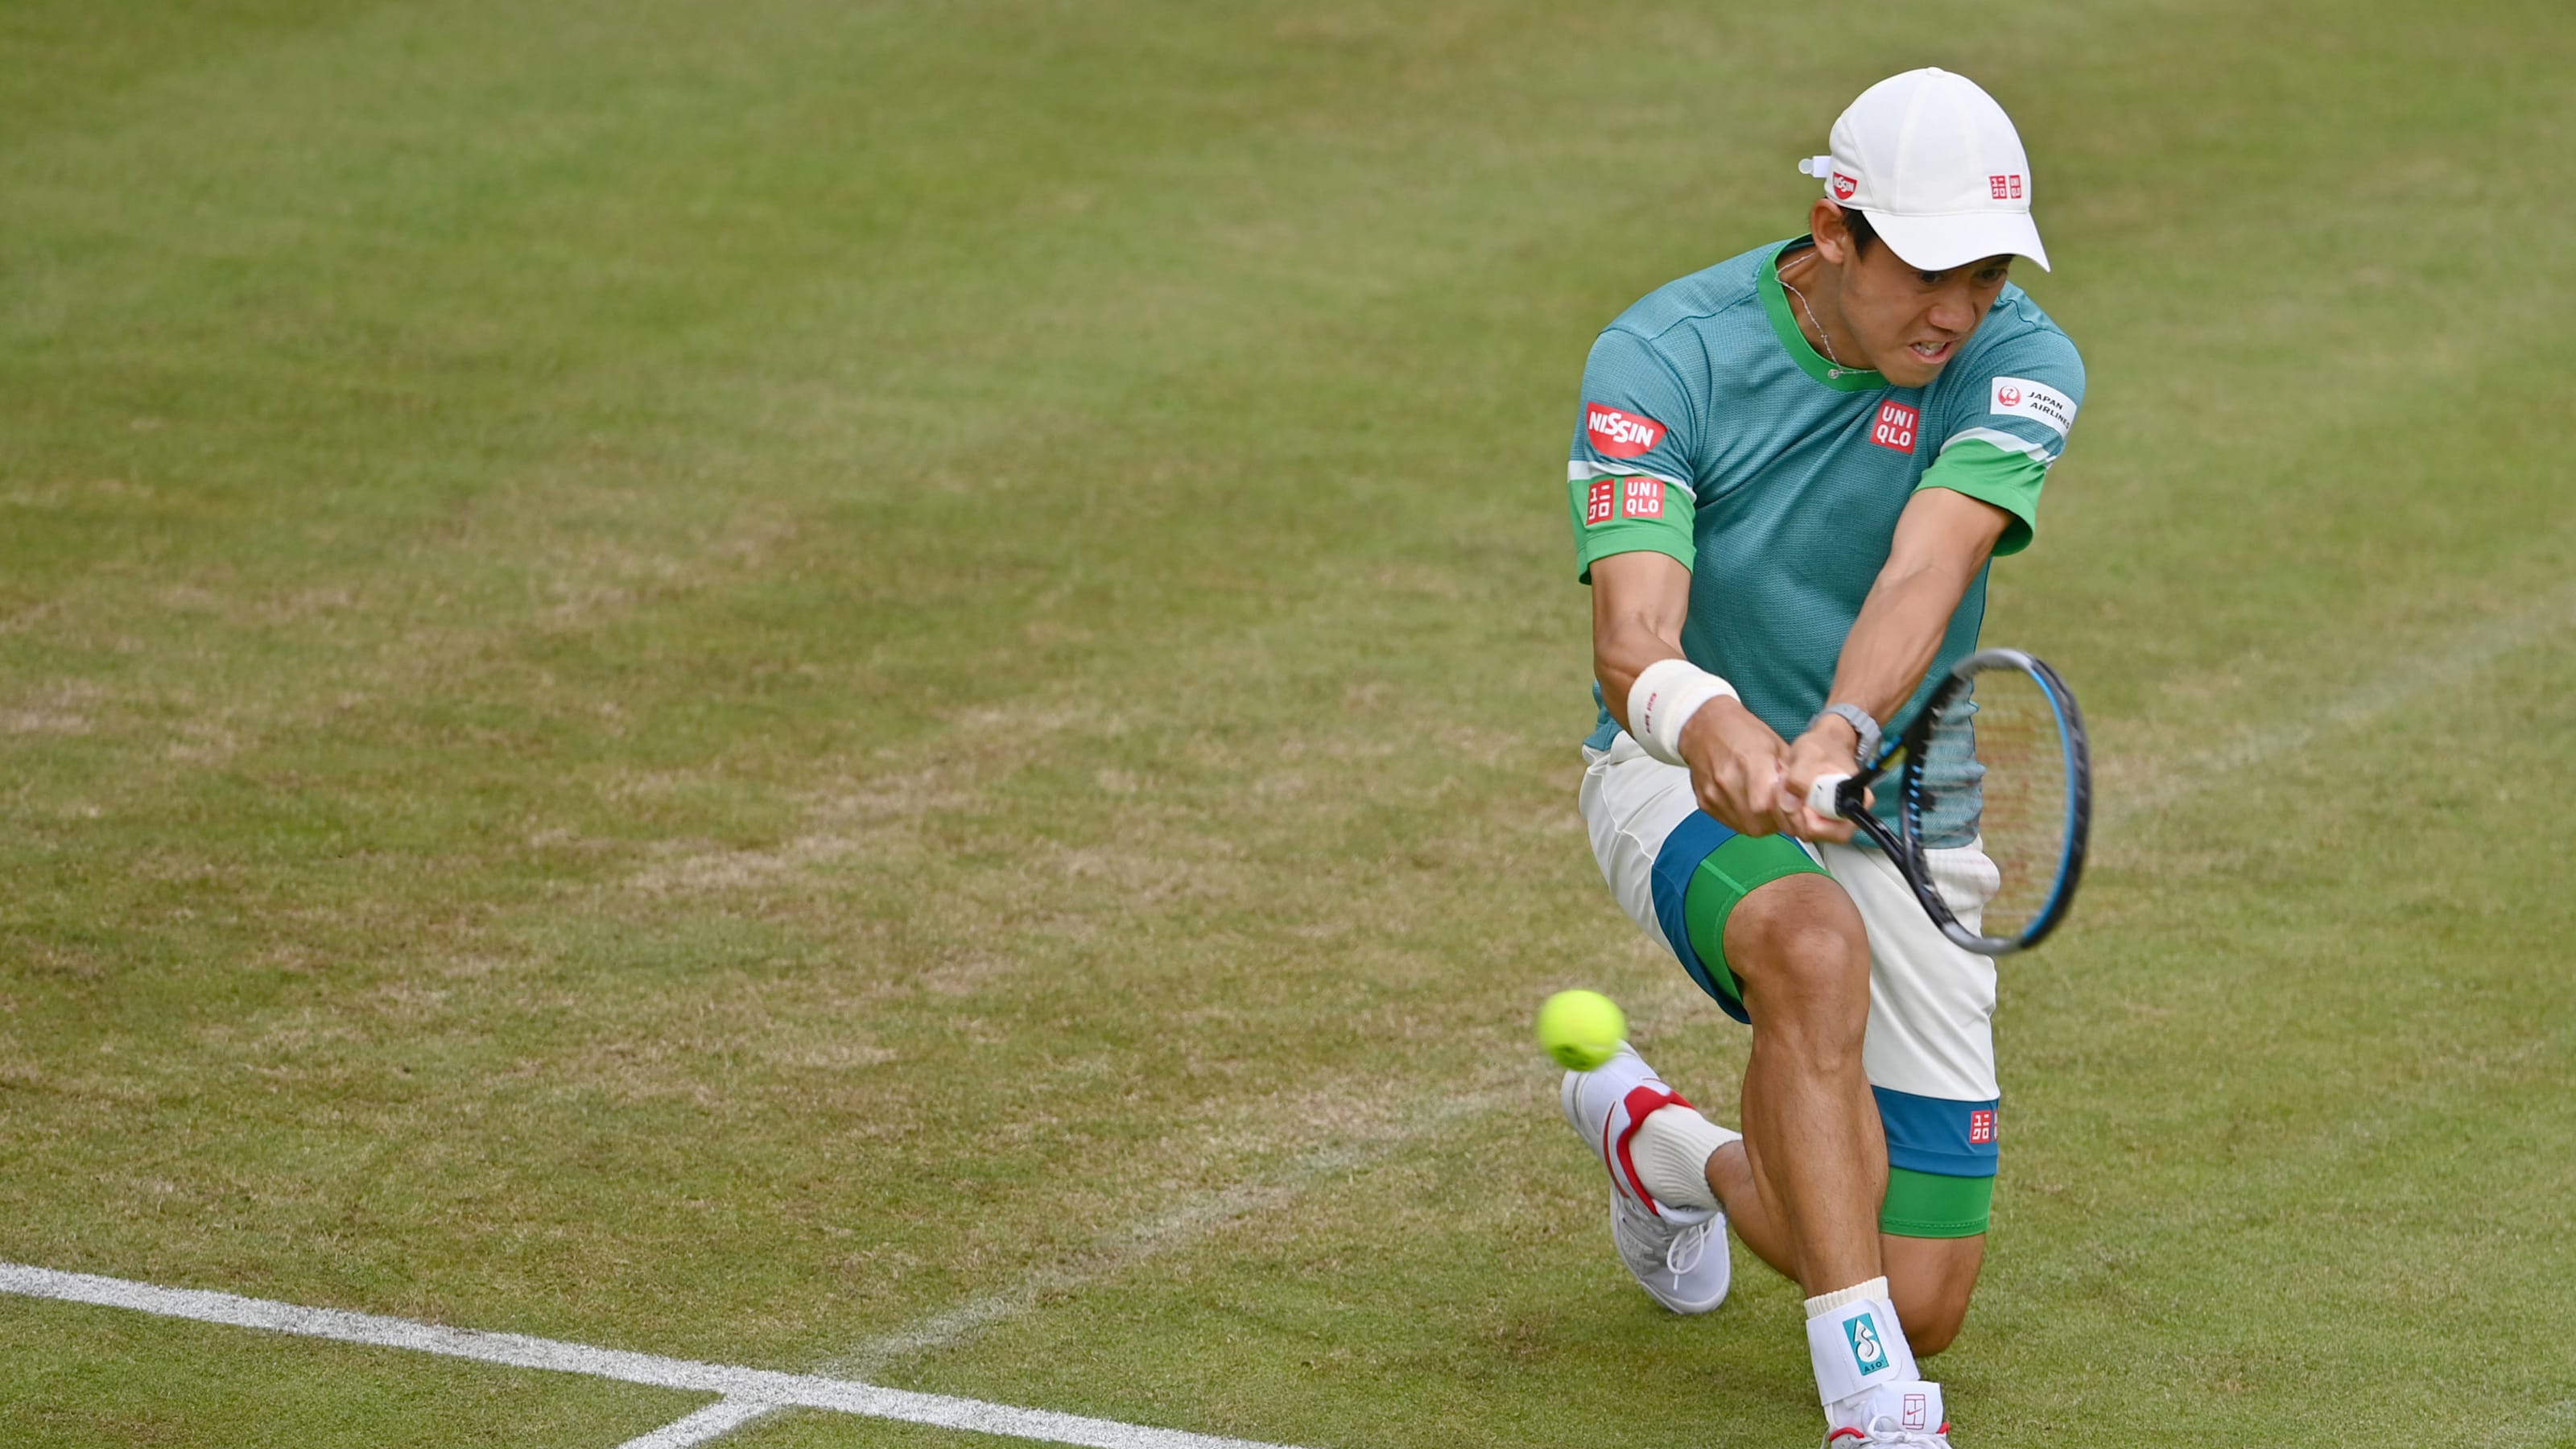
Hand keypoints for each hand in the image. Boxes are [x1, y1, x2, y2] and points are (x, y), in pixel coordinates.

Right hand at [1677, 698, 1791, 835]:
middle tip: (1783, 809)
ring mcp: (1713, 794)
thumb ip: (1790, 775)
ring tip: (1767, 804)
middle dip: (1776, 821)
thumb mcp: (1777, 745)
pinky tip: (1749, 803)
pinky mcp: (1705, 803)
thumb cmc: (1745, 732)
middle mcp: (1727, 780)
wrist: (1705, 727)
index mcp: (1750, 761)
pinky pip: (1731, 823)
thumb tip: (1805, 800)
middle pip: (1758, 822)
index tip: (1795, 811)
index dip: (1785, 814)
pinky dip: (1745, 819)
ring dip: (1762, 822)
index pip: (1767, 805)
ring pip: (1746, 827)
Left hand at [1779, 722, 1866, 843]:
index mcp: (1855, 803)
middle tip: (1784, 788)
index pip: (1835, 831)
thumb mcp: (1810, 754)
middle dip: (1792, 814)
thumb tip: (1790, 803)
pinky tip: (1783, 792)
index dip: (1811, 819)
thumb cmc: (1822, 748)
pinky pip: (1792, 825)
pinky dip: (1782, 811)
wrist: (1821, 744)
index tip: (1798, 797)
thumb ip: (1800, 777)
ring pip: (1799, 831)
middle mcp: (1845, 818)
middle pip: (1814, 835)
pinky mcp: (1810, 819)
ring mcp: (1826, 821)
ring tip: (1784, 786)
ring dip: (1784, 811)